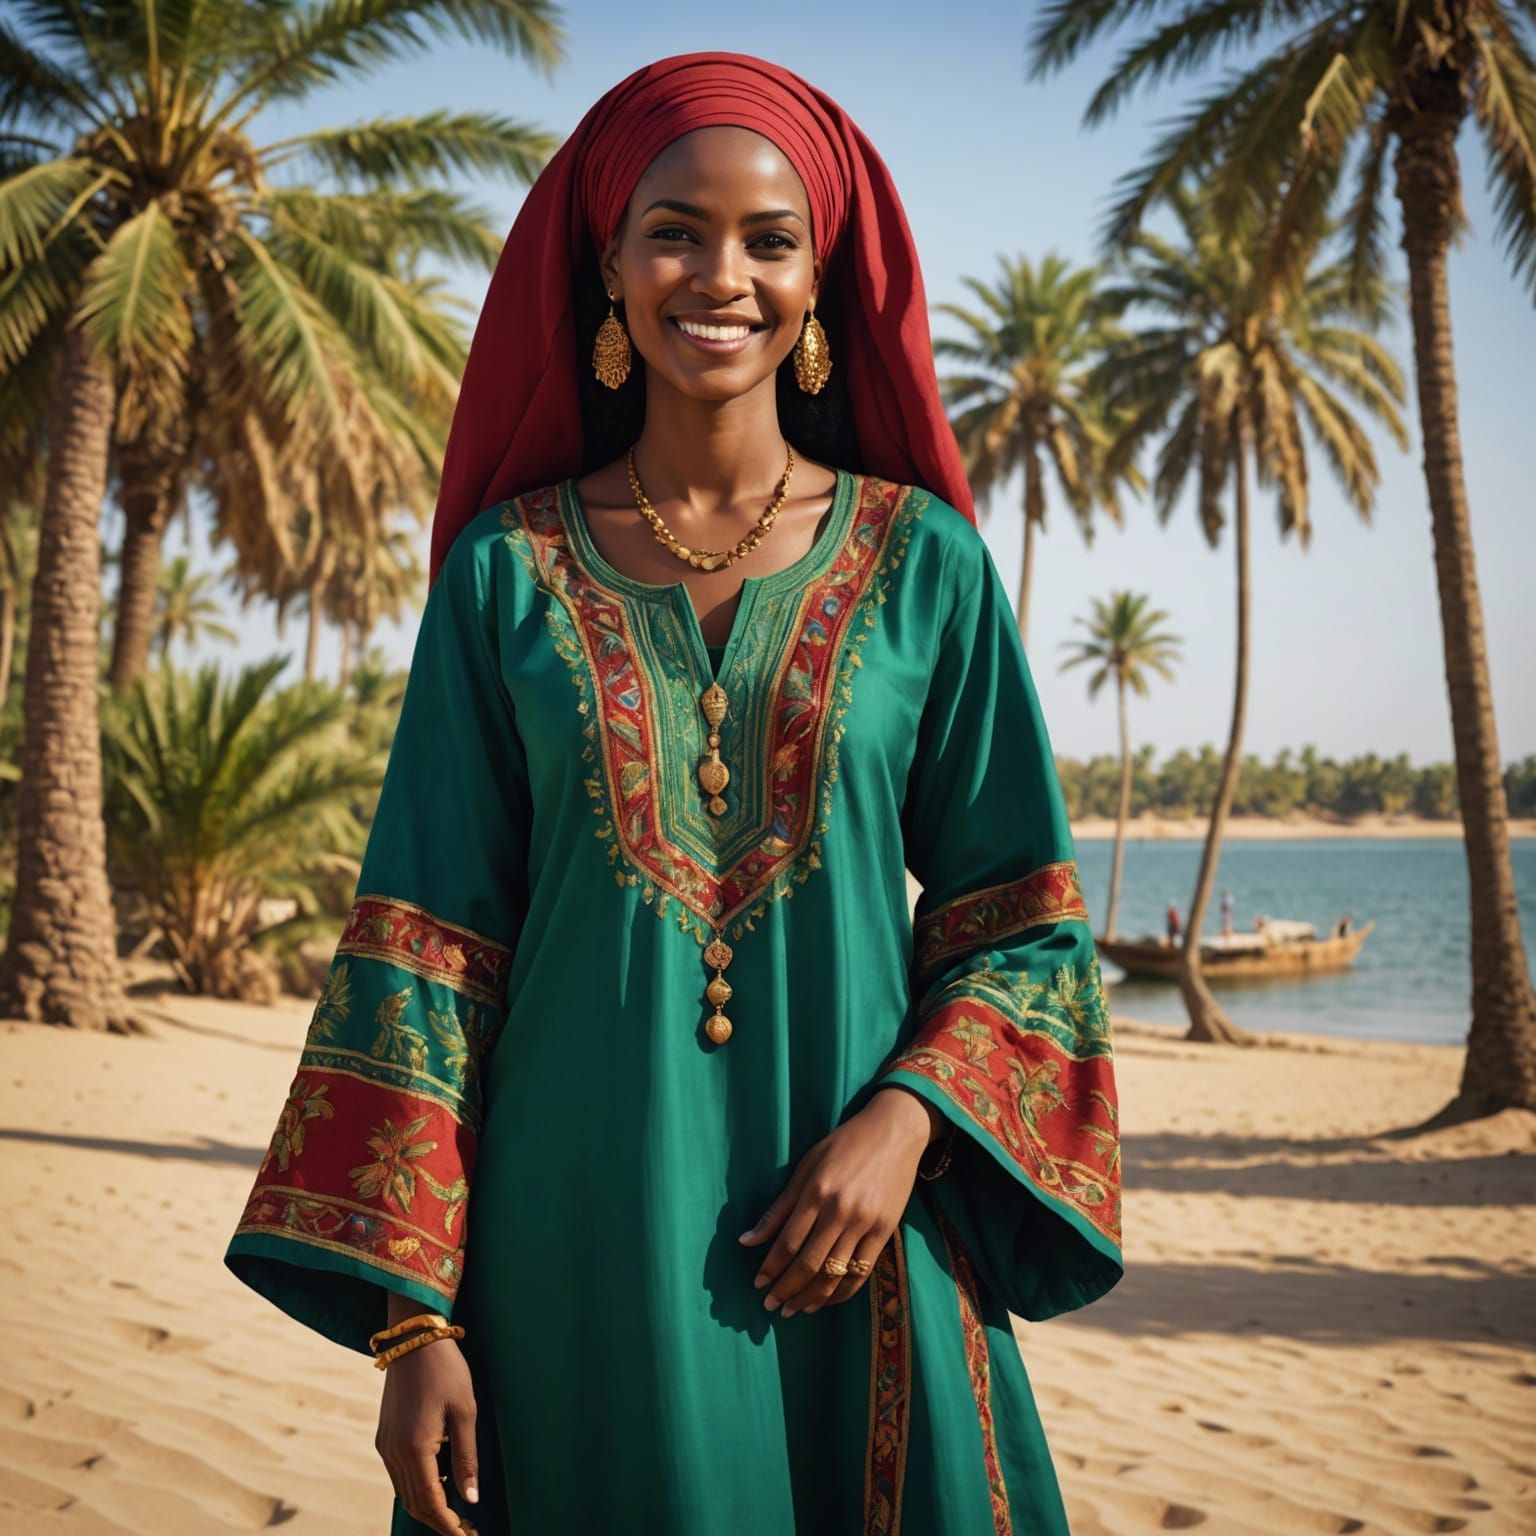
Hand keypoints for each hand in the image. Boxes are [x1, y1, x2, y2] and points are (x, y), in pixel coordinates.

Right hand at [376, 1332, 478, 1535]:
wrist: (414, 1339)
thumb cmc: (446, 1370)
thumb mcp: (465, 1411)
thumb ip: (467, 1458)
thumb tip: (471, 1498)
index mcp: (415, 1447)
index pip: (431, 1502)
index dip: (449, 1525)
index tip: (468, 1535)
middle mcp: (393, 1452)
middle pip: (415, 1503)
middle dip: (440, 1521)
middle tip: (467, 1529)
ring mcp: (385, 1445)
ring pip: (404, 1492)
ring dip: (428, 1507)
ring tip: (457, 1513)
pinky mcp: (383, 1437)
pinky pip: (398, 1475)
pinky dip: (417, 1488)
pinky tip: (439, 1485)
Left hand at [737, 1087, 937, 1316]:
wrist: (894, 1132)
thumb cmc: (843, 1144)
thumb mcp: (806, 1167)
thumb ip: (779, 1207)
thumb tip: (746, 1240)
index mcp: (816, 1191)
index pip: (787, 1242)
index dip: (770, 1268)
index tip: (757, 1285)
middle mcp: (839, 1210)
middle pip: (808, 1264)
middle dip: (786, 1290)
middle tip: (770, 1306)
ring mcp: (865, 1222)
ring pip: (834, 1274)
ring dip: (811, 1298)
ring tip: (794, 1310)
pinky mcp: (885, 1231)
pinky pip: (861, 1272)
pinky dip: (842, 1292)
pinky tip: (826, 1301)